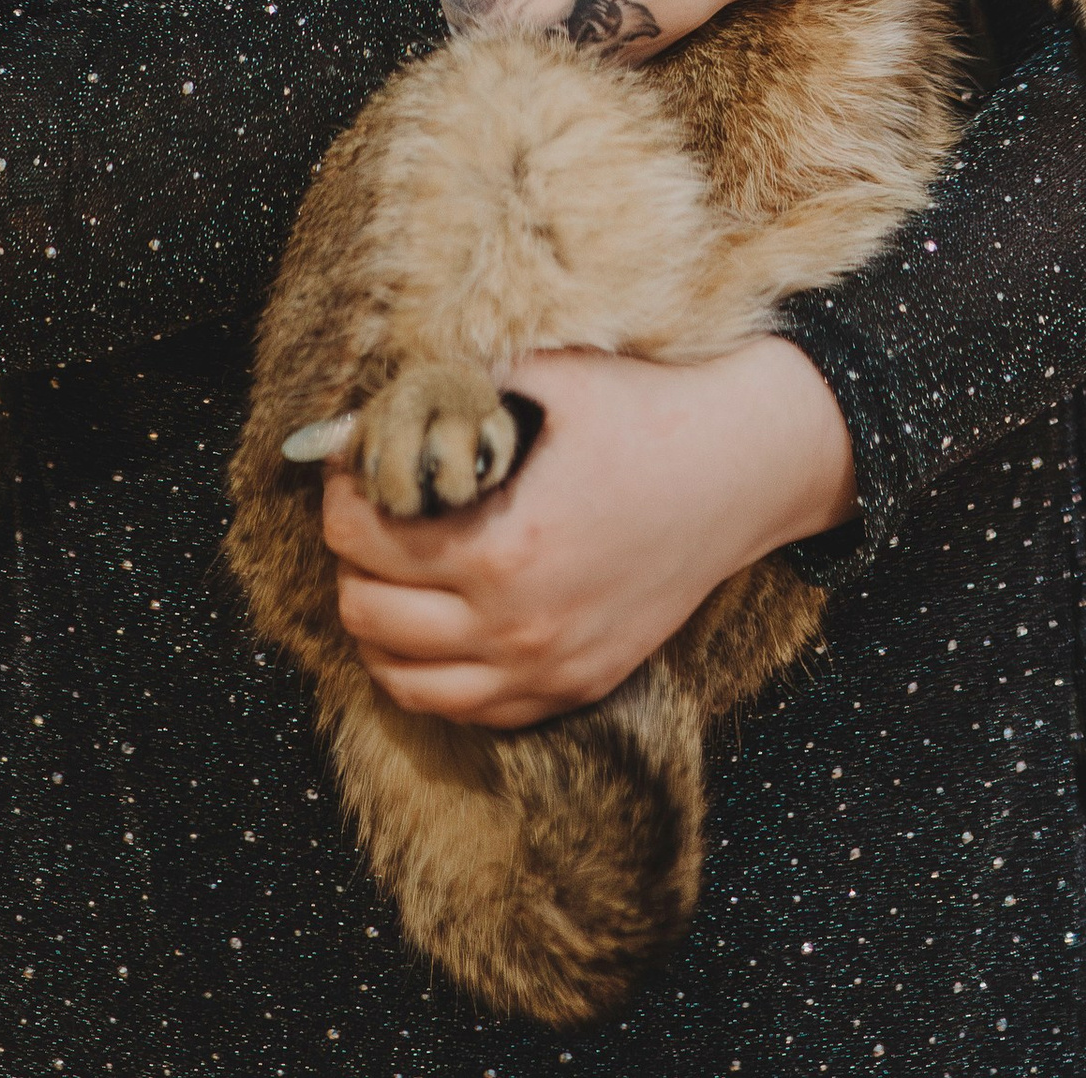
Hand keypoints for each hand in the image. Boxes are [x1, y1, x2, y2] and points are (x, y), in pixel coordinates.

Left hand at [323, 339, 855, 727]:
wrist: (742, 471)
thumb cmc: (643, 412)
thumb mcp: (545, 376)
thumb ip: (453, 382)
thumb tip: (367, 405)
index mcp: (502, 546)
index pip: (360, 538)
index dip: (343, 489)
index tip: (357, 457)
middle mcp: (518, 627)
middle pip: (367, 612)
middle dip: (352, 553)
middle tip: (371, 506)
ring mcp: (547, 669)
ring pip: (404, 678)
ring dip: (380, 620)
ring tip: (391, 564)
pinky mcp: (573, 688)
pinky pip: (465, 709)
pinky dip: (429, 670)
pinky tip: (434, 616)